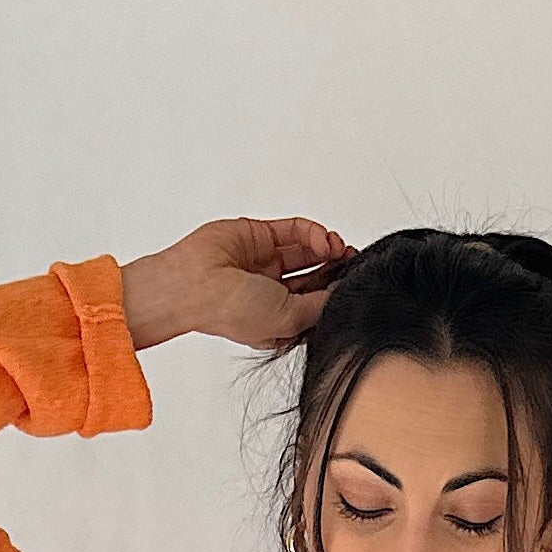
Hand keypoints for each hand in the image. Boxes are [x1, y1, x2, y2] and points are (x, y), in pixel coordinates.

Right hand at [119, 217, 355, 354]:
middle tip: (353, 263)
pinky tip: (324, 240)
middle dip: (337, 268)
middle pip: (316, 275)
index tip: (356, 284)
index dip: (337, 292)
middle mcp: (274, 292)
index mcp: (280, 319)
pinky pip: (295, 231)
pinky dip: (313, 233)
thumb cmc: (231, 311)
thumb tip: (344, 294)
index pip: (317, 302)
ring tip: (340, 249)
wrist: (195, 284)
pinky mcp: (261, 236)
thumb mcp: (290, 320)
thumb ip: (320, 306)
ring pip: (308, 250)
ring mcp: (267, 263)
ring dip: (329, 248)